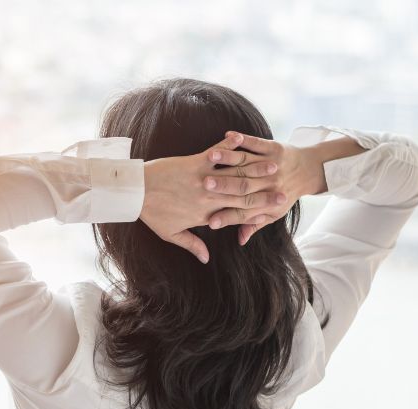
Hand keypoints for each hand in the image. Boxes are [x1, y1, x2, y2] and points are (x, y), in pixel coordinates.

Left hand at [141, 132, 286, 263]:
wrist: (133, 191)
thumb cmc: (150, 212)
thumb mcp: (170, 233)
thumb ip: (192, 245)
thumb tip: (206, 259)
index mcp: (205, 215)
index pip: (236, 216)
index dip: (257, 214)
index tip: (274, 212)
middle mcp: (207, 198)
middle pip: (242, 196)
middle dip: (265, 194)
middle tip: (285, 190)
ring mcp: (203, 179)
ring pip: (235, 175)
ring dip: (256, 169)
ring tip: (274, 165)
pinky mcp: (194, 162)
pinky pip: (216, 154)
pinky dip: (229, 146)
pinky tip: (242, 140)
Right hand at [203, 131, 326, 244]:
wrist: (310, 171)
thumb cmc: (286, 194)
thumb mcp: (273, 213)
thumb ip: (254, 224)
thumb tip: (240, 240)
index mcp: (267, 202)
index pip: (244, 212)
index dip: (227, 217)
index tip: (210, 222)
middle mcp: (269, 184)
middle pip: (243, 186)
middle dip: (223, 185)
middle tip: (204, 185)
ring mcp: (271, 164)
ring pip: (246, 162)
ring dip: (228, 158)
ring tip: (211, 157)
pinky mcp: (274, 148)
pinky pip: (256, 143)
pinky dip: (243, 139)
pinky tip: (228, 135)